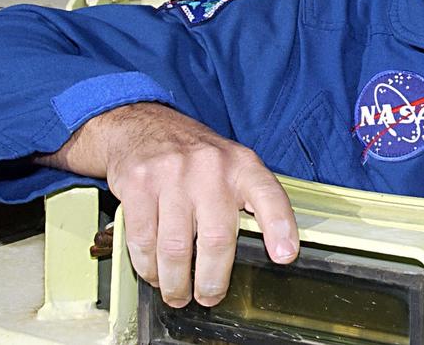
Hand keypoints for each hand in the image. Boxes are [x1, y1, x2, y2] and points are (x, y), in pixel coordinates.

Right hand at [40, 103, 297, 307]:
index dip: (280, 227)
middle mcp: (211, 168)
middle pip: (216, 239)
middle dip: (211, 280)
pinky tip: (154, 272)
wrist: (145, 128)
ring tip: (178, 292)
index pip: (269, 196)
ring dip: (175, 281)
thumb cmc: (196, 157)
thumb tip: (267, 250)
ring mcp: (172, 175)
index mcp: (242, 165)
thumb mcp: (233, 165)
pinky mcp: (139, 185)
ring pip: (175, 248)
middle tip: (209, 296)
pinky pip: (143, 241)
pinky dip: (148, 267)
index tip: (284, 255)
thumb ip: (249, 200)